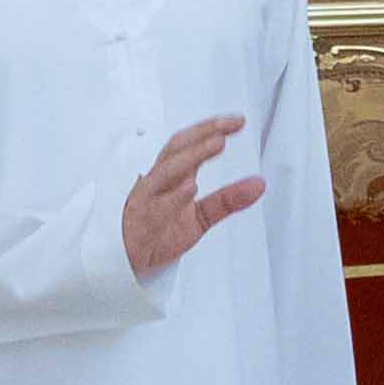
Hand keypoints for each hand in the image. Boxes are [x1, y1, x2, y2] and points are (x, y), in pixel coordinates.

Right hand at [121, 118, 265, 278]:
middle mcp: (156, 183)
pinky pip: (155, 208)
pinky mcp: (140, 224)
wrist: (124, 264)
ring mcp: (146, 201)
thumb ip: (227, 200)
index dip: (211, 129)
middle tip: (227, 126)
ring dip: (191, 156)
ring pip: (165, 172)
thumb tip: (259, 184)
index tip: (237, 121)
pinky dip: (173, 198)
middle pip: (176, 149)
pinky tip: (190, 188)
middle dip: (202, 133)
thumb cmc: (156, 233)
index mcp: (170, 177)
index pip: (188, 145)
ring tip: (216, 143)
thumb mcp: (200, 217)